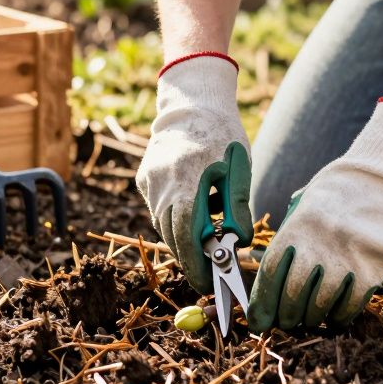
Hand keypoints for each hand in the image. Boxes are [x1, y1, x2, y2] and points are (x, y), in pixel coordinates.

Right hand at [137, 53, 251, 293]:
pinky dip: (174, 217)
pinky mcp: (144, 178)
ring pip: (163, 223)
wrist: (192, 101)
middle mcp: (161, 184)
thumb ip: (238, 207)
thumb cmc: (222, 134)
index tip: (208, 282)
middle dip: (190, 258)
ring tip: (207, 235)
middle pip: (172, 235)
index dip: (196, 264)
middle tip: (209, 272)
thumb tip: (238, 242)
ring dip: (183, 237)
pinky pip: (158, 208)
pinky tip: (193, 206)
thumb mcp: (239, 169)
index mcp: (187, 181)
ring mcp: (149, 181)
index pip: (187, 235)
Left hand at [248, 99, 382, 330]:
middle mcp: (318, 244)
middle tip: (288, 322)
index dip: (261, 303)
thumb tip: (262, 292)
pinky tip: (336, 315)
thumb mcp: (303, 211)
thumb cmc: (334, 202)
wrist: (379, 184)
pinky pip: (350, 306)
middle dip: (287, 316)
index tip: (258, 322)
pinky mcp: (371, 270)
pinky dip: (340, 316)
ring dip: (313, 318)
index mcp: (296, 228)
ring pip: (320, 305)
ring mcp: (346, 258)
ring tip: (312, 317)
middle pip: (293, 294)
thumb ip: (286, 244)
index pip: (270, 274)